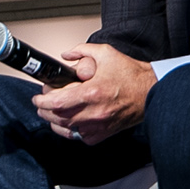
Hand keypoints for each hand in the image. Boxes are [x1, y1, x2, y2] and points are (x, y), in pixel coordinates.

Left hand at [31, 44, 154, 144]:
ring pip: (65, 129)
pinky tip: (68, 121)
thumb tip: (66, 55)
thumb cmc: (132, 75)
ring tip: (51, 111)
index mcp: (92, 93)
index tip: (38, 96)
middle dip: (44, 109)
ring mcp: (99, 125)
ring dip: (54, 120)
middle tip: (42, 102)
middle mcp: (94, 112)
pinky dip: (69, 130)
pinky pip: (79, 137)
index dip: (42, 100)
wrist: (151, 91)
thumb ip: (81, 51)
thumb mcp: (105, 54)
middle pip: (57, 117)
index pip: (57, 102)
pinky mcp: (103, 133)